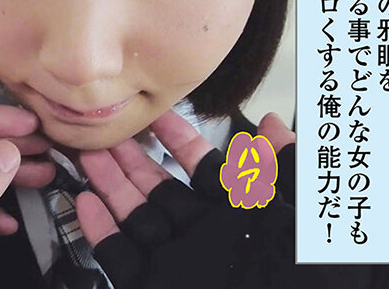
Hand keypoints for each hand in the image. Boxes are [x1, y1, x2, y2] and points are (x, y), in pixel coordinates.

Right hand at [75, 111, 301, 288]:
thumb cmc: (301, 283)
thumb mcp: (302, 221)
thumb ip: (286, 172)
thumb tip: (276, 127)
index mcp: (240, 220)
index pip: (205, 171)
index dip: (179, 141)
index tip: (157, 116)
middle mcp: (205, 239)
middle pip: (160, 190)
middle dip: (132, 159)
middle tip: (108, 132)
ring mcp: (176, 263)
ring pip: (135, 217)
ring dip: (110, 186)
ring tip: (89, 156)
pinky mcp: (153, 285)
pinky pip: (120, 258)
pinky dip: (100, 232)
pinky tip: (85, 204)